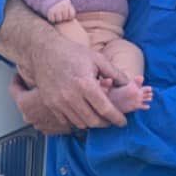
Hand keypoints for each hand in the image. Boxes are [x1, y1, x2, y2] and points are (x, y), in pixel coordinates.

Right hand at [0, 0, 128, 130]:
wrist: (44, 52)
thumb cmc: (72, 53)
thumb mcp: (97, 58)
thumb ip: (115, 73)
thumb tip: (130, 85)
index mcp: (85, 84)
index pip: (105, 109)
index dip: (117, 118)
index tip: (122, 122)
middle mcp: (71, 96)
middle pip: (93, 121)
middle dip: (105, 123)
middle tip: (111, 120)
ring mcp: (59, 102)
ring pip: (80, 123)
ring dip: (91, 123)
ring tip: (98, 117)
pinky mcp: (51, 104)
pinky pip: (67, 121)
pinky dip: (77, 120)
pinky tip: (83, 113)